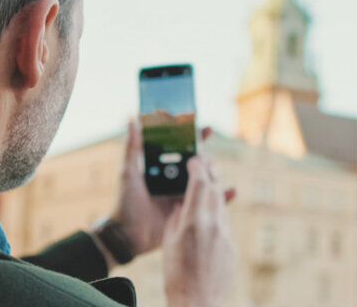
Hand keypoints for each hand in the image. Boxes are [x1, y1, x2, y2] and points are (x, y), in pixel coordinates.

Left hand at [97, 120, 232, 268]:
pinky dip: (222, 197)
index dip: (193, 137)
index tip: (205, 129)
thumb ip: (133, 148)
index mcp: (160, 168)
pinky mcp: (189, 211)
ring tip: (216, 174)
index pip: (180, 148)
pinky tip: (231, 191)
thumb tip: (132, 119)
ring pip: (204, 180)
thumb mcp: (128, 173)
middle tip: (207, 159)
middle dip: (206, 158)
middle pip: (196, 163)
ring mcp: (182, 195)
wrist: (128, 237)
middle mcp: (173, 179)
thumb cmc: (125, 203)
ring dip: (214, 174)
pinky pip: (208, 202)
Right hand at [161, 154, 235, 306]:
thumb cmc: (176, 275)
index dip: (197, 167)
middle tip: (205, 160)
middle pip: (215, 189)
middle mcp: (213, 224)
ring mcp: (225, 235)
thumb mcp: (169, 243)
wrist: (198, 302)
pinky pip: (224, 222)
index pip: (199, 183)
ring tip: (209, 179)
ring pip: (221, 205)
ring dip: (215, 190)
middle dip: (210, 172)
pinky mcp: (231, 246)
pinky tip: (210, 212)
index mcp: (194, 221)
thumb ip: (177, 219)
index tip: (194, 157)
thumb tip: (182, 205)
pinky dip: (217, 212)